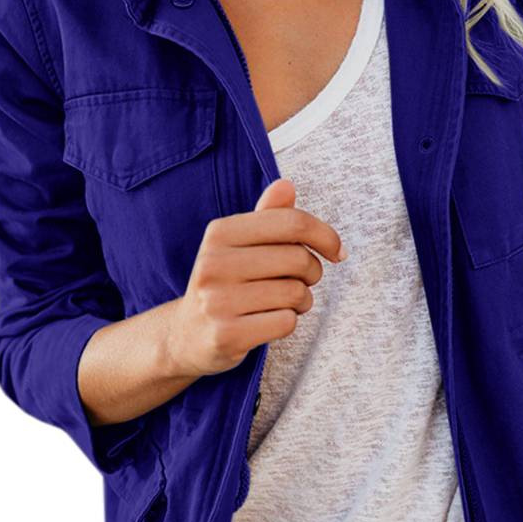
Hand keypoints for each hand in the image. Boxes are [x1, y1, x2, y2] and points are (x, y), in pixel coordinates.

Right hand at [165, 177, 346, 378]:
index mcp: (219, 233)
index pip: (291, 222)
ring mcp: (217, 302)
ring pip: (295, 293)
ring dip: (302, 301)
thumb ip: (267, 216)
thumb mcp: (238, 245)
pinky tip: (270, 322)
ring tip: (285, 303)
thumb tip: (287, 185)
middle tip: (301, 282)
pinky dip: (288, 323)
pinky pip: (286, 323)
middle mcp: (213, 264)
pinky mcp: (226, 335)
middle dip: (312, 272)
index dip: (325, 236)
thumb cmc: (225, 284)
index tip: (337, 251)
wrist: (186, 336)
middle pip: (298, 259)